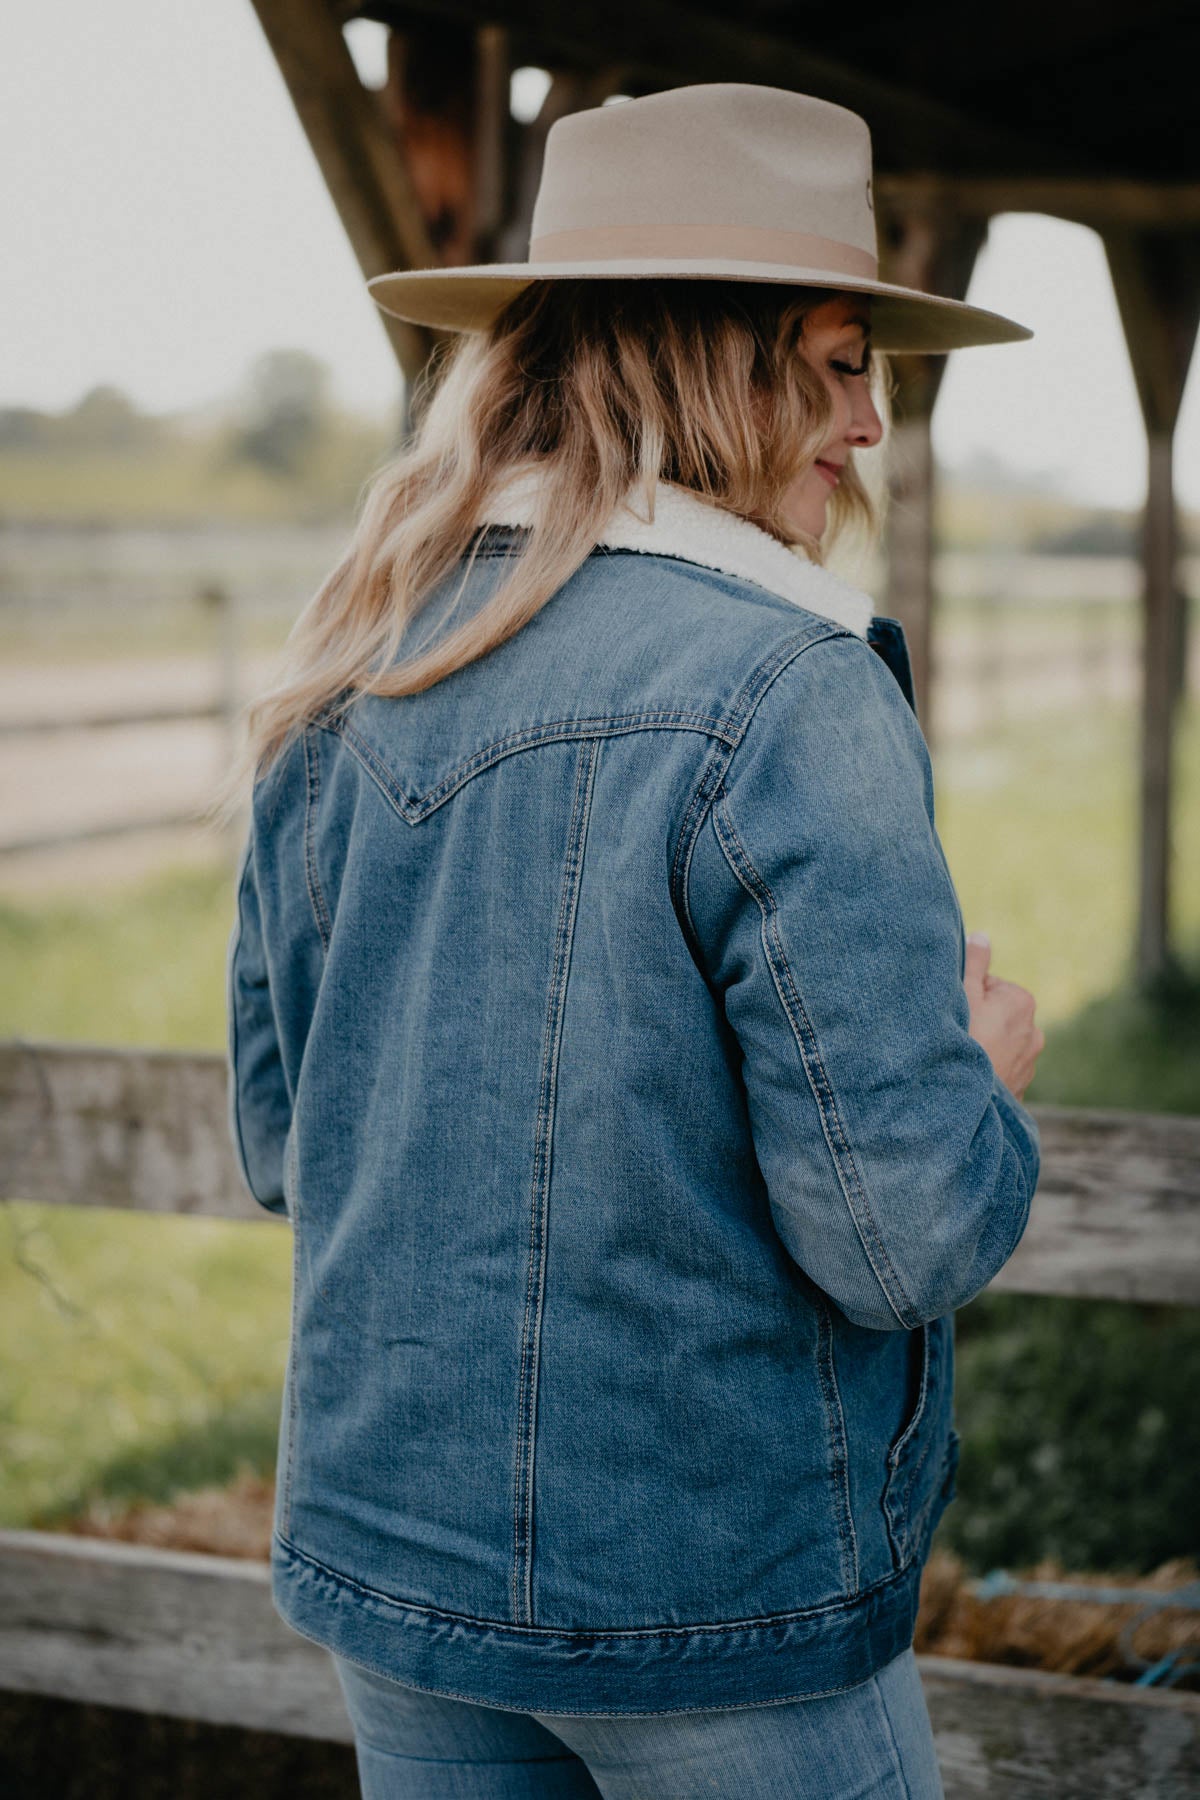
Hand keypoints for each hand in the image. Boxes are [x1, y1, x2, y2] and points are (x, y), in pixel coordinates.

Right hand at [963, 933, 1044, 1101]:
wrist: (963, 1097)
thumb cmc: (963, 1038)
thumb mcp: (964, 992)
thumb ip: (974, 961)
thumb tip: (982, 936)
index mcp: (1023, 1002)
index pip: (987, 986)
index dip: (966, 995)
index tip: (957, 1012)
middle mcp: (1035, 1031)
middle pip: (995, 1014)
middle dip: (977, 1020)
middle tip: (958, 1033)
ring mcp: (1030, 1061)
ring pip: (998, 1042)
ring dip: (982, 1045)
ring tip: (964, 1055)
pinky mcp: (1022, 1086)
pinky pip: (1000, 1067)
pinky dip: (987, 1067)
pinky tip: (971, 1073)